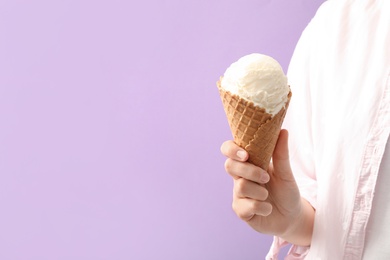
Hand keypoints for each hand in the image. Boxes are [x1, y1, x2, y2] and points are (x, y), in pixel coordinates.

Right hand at [220, 129, 313, 245]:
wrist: (292, 216)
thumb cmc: (286, 191)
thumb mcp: (285, 172)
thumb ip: (281, 154)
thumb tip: (282, 131)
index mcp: (247, 163)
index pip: (228, 149)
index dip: (231, 149)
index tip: (245, 154)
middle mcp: (239, 176)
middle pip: (229, 166)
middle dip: (248, 171)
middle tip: (266, 177)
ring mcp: (238, 194)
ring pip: (240, 187)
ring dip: (260, 191)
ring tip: (268, 195)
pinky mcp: (240, 210)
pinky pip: (245, 206)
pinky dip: (262, 207)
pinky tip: (268, 209)